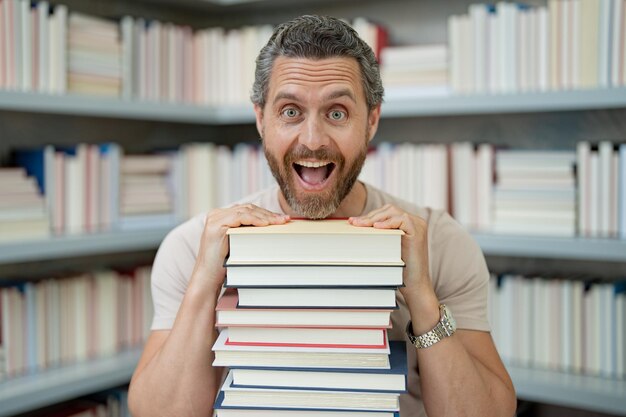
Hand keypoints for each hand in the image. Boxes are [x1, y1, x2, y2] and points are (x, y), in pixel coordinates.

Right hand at [193, 204, 288, 291]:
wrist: (208, 278)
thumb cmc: (225, 264)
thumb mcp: (239, 242)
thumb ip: (248, 231)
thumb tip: (273, 224)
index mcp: (221, 216)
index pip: (247, 210)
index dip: (265, 212)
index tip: (282, 219)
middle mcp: (216, 214)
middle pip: (247, 208)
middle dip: (268, 214)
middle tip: (284, 220)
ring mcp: (214, 219)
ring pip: (245, 211)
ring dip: (264, 216)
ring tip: (279, 222)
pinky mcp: (215, 225)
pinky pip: (240, 217)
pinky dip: (254, 219)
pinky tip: (266, 224)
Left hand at [349, 204, 439, 332]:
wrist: (414, 286)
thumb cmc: (399, 270)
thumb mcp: (386, 248)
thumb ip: (378, 235)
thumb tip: (356, 226)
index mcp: (407, 224)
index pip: (386, 213)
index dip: (369, 216)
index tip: (353, 222)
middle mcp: (415, 221)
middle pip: (388, 210)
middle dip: (369, 216)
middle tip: (354, 223)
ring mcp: (418, 225)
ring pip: (393, 212)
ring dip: (375, 218)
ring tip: (361, 225)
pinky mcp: (418, 232)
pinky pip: (402, 220)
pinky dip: (388, 222)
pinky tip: (376, 227)